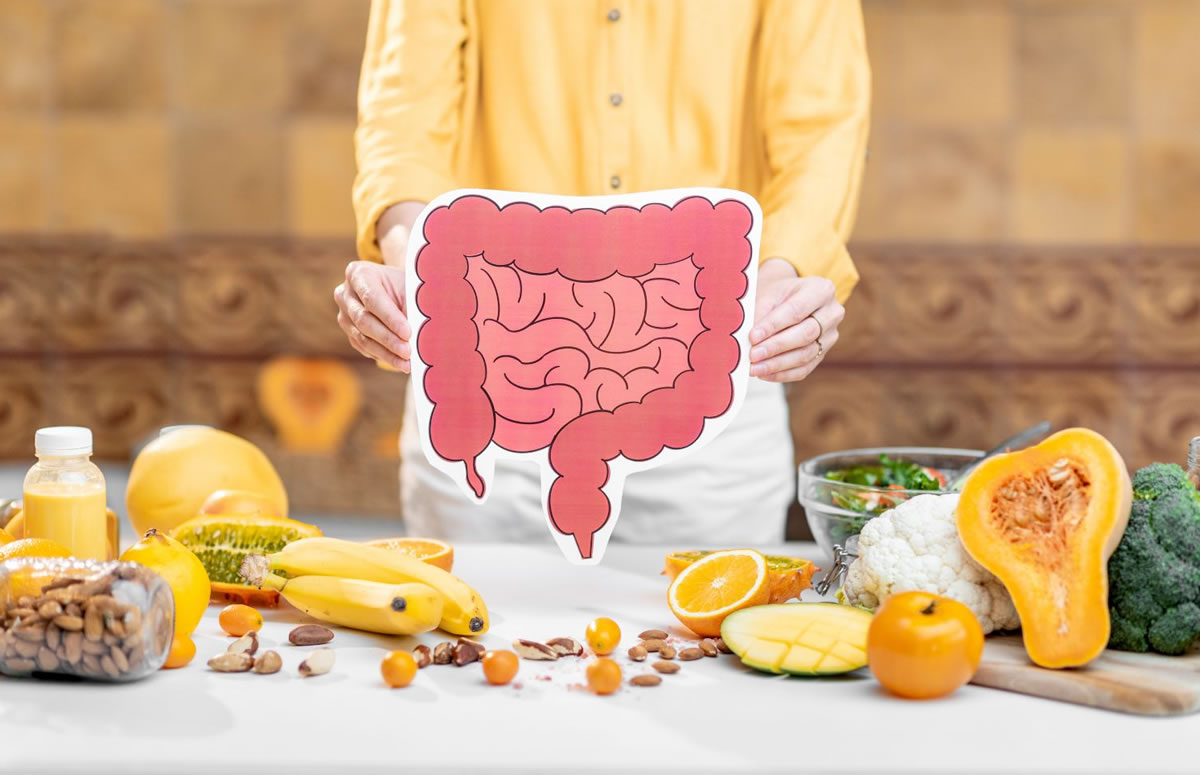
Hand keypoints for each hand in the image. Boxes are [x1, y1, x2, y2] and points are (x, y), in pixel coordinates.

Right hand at [333, 202, 424, 372]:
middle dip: (388, 338)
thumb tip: (422, 332)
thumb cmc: (406, 285)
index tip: (408, 333)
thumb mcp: (411, 288)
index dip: (390, 318)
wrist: (396, 289)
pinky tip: (399, 363)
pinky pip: (363, 347)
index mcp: (359, 273)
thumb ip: (413, 305)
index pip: (372, 298)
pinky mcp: (349, 331)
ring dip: (386, 352)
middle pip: (364, 320)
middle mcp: (345, 294)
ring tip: (406, 363)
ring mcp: (344, 314)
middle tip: (408, 352)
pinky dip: (382, 356)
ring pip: (362, 337)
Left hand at [748, 258, 844, 382]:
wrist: (787, 297)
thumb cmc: (777, 294)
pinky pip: (804, 369)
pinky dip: (782, 374)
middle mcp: (832, 313)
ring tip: (755, 368)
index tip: (753, 336)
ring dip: (777, 364)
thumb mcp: (768, 294)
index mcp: (821, 290)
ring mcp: (830, 336)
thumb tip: (750, 341)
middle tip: (753, 355)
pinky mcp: (823, 354)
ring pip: (806, 355)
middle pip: (806, 334)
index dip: (773, 326)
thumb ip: (760, 314)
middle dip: (776, 347)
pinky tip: (764, 374)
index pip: (796, 310)